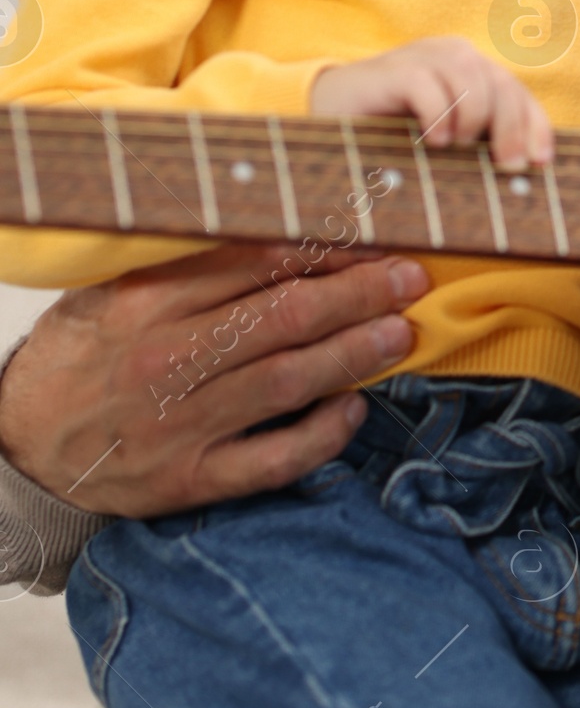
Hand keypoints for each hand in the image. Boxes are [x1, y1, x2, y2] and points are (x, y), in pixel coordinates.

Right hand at [0, 242, 427, 515]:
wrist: (17, 442)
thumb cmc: (78, 354)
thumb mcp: (113, 290)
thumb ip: (186, 265)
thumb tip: (279, 226)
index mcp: (148, 302)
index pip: (254, 264)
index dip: (326, 246)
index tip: (377, 233)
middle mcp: (167, 361)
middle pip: (283, 319)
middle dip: (359, 294)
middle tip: (411, 277)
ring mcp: (180, 426)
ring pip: (286, 383)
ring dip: (354, 356)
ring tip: (401, 332)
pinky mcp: (187, 481)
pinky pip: (269, 460)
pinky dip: (318, 436)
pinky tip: (354, 410)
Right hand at [309, 36, 552, 170]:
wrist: (331, 109)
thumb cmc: (393, 132)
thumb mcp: (443, 138)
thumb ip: (476, 143)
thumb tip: (523, 171)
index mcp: (472, 70)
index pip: (518, 93)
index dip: (535, 126)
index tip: (540, 163)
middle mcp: (454, 56)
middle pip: (503, 86)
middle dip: (511, 130)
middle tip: (507, 167)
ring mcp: (424, 56)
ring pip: (472, 80)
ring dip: (472, 120)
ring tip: (455, 149)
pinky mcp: (393, 68)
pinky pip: (428, 85)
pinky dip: (437, 115)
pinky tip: (432, 140)